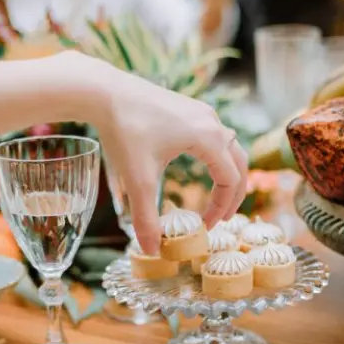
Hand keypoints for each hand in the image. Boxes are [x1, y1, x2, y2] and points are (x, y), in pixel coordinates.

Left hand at [67, 52, 247, 254]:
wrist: (104, 91)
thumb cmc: (124, 132)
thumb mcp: (136, 181)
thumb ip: (145, 219)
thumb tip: (150, 251)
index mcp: (209, 139)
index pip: (230, 180)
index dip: (222, 208)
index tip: (207, 227)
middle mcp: (211, 122)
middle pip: (239, 163)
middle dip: (233, 193)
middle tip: (222, 216)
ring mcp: (201, 111)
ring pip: (229, 146)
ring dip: (228, 171)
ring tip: (217, 193)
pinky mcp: (187, 106)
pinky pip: (213, 134)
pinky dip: (215, 156)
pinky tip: (198, 165)